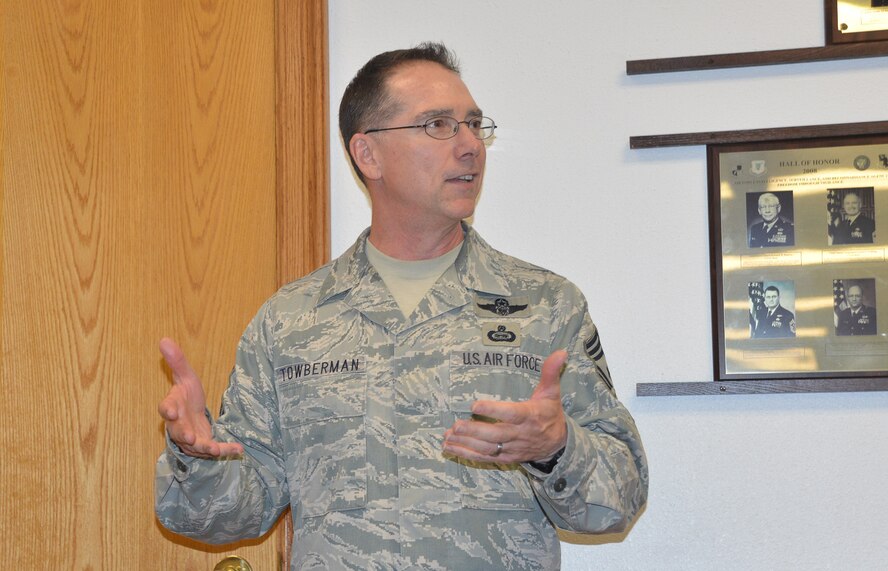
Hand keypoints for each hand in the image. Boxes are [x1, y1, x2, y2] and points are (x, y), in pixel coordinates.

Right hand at [157, 338, 243, 457]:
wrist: (193, 414)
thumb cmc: (186, 395)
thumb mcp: (186, 376)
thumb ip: (177, 361)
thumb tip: (164, 339)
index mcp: (172, 407)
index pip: (166, 408)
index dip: (168, 411)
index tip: (171, 412)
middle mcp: (178, 425)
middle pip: (178, 432)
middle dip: (184, 435)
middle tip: (190, 438)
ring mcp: (190, 438)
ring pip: (195, 446)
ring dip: (205, 448)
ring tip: (215, 450)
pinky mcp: (204, 445)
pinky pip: (214, 449)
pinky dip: (226, 450)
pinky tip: (239, 449)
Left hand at [443, 350, 567, 463]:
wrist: (557, 445)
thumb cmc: (550, 414)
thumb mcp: (552, 393)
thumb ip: (551, 372)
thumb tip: (561, 352)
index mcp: (530, 416)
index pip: (511, 414)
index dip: (493, 410)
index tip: (475, 405)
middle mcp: (520, 434)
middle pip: (495, 434)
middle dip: (474, 431)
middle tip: (456, 425)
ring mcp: (512, 448)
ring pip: (488, 448)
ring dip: (466, 443)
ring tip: (448, 435)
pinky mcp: (506, 457)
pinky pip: (485, 458)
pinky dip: (467, 454)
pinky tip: (450, 447)